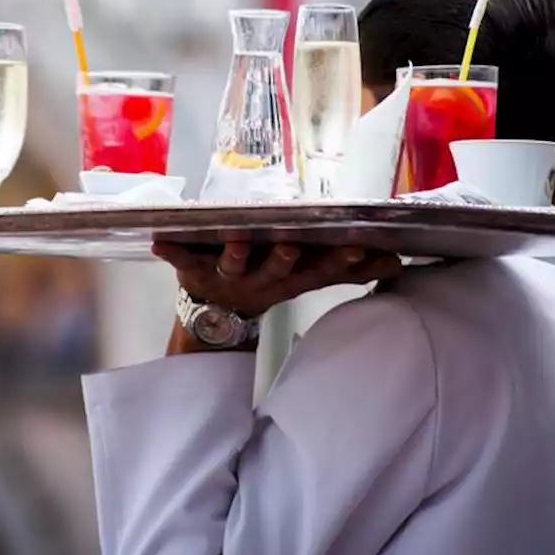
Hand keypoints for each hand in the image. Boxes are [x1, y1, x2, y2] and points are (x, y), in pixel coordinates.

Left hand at [151, 241, 402, 317]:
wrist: (216, 316)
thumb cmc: (269, 280)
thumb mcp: (307, 278)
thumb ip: (347, 269)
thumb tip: (396, 264)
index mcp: (290, 278)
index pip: (319, 270)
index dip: (337, 262)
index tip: (357, 249)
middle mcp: (261, 279)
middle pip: (276, 270)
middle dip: (284, 258)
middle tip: (291, 245)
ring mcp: (227, 276)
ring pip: (234, 264)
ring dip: (235, 253)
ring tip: (236, 239)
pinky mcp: (193, 271)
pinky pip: (181, 260)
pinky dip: (170, 251)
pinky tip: (158, 241)